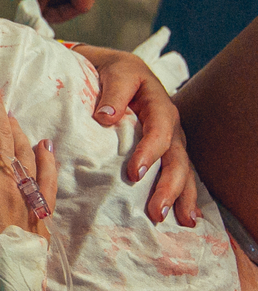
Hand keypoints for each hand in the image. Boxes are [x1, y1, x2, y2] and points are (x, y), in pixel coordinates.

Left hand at [74, 44, 199, 225]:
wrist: (114, 69)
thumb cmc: (112, 72)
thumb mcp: (115, 72)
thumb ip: (113, 92)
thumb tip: (106, 117)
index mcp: (159, 106)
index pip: (159, 131)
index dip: (150, 152)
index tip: (134, 174)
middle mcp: (170, 126)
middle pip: (176, 158)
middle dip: (170, 186)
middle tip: (157, 211)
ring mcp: (170, 141)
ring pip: (182, 170)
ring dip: (181, 197)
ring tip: (181, 221)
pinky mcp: (163, 152)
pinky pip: (177, 174)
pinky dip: (182, 195)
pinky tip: (184, 217)